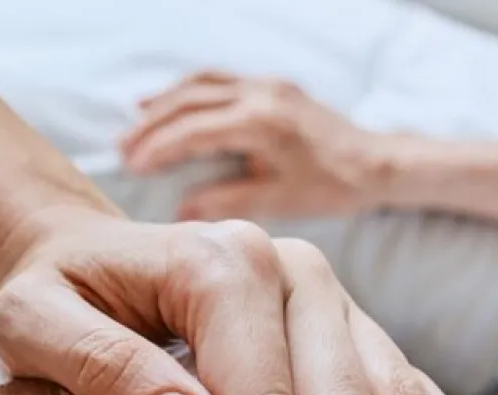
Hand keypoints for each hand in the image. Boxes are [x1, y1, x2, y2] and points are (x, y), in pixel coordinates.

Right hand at [119, 72, 390, 221]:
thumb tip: (180, 211)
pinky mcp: (271, 87)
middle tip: (120, 149)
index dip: (157, 148)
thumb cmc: (332, 186)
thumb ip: (227, 202)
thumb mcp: (278, 201)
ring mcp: (265, 86)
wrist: (377, 162)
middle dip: (150, 125)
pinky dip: (187, 92)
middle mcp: (260, 95)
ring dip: (164, 103)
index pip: (192, 131)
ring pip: (200, 85)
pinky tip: (168, 103)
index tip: (130, 167)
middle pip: (188, 102)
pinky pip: (218, 81)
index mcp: (260, 123)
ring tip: (133, 124)